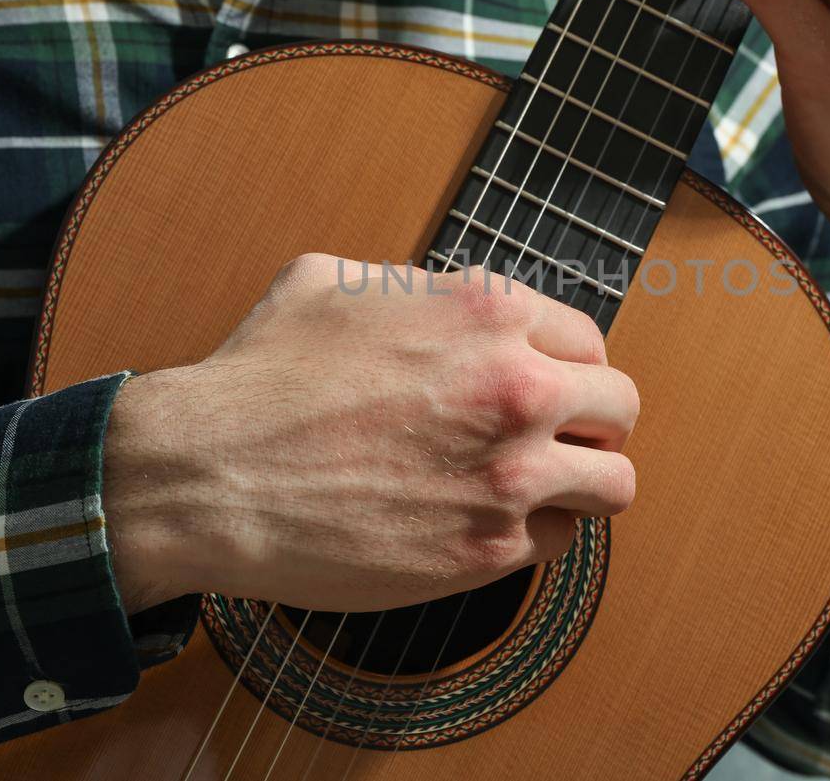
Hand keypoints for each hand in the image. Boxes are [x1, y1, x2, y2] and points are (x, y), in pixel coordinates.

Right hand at [101, 255, 638, 613]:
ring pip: (613, 484)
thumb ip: (414, 284)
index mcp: (487, 312)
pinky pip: (556, 543)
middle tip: (555, 441)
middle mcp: (516, 387)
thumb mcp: (331, 280)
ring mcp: (510, 474)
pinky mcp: (487, 550)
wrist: (208, 476)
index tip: (549, 389)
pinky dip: (532, 536)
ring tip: (538, 490)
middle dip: (593, 423)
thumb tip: (440, 299)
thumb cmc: (259, 377)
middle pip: (620, 408)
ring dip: (583, 485)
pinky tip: (483, 523)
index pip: (589, 340)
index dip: (568, 367)